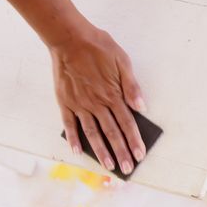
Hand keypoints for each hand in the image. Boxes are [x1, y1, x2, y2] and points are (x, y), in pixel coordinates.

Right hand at [50, 25, 145, 174]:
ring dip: (101, 151)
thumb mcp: (122, 61)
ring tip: (109, 165)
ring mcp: (80, 104)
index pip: (127, 123)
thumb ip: (131, 86)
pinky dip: (73, 139)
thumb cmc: (98, 47)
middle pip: (112, 133)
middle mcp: (97, 103)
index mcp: (113, 94)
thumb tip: (141, 106)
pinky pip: (70, 125)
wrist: (69, 38)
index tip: (140, 155)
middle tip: (127, 169)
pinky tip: (78, 151)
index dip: (134, 140)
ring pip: (92, 133)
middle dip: (121, 152)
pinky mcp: (65, 102)